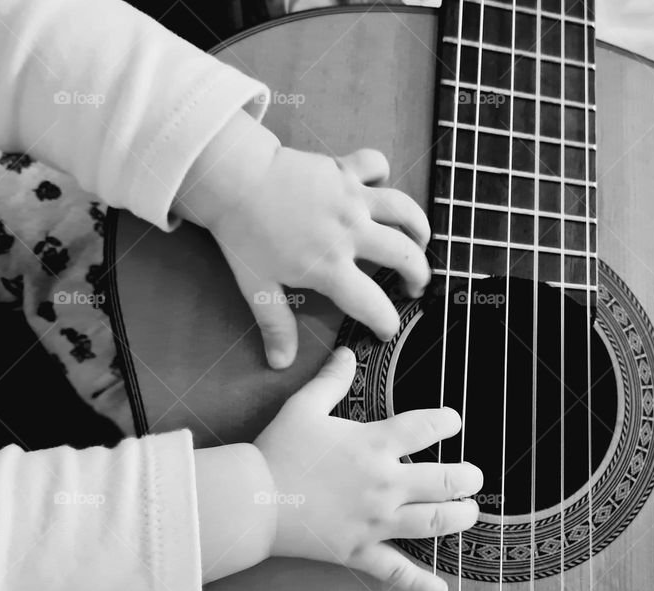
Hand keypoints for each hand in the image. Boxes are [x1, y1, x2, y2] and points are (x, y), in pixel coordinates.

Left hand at [174, 112, 430, 368]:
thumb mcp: (257, 286)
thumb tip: (280, 362)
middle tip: (413, 285)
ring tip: (419, 240)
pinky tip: (378, 185)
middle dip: (418, 275)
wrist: (234, 178)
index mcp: (330, 267)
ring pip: (404, 210)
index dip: (387, 323)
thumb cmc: (243, 233)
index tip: (387, 330)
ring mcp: (353, 199)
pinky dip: (382, 173)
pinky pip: (376, 165)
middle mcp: (351, 233)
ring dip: (418, 227)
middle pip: (405, 256)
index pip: (373, 305)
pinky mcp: (345, 170)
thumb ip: (275, 325)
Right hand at [253, 347, 480, 590]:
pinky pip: (396, 572)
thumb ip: (331, 380)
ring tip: (470, 513)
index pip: (424, 428)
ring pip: (432, 523)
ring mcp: (375, 522)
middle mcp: (384, 484)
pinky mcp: (360, 552)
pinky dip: (421, 584)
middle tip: (474, 478)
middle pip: (443, 481)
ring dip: (458, 518)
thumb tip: (347, 351)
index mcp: (374, 445)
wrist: (251, 501)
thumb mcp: (303, 407)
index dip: (445, 422)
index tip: (452, 422)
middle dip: (466, 479)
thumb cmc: (278, 450)